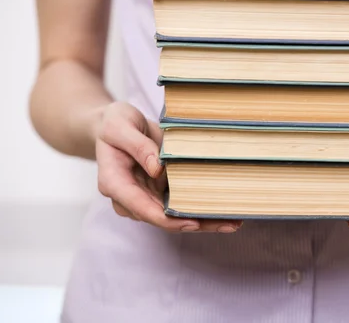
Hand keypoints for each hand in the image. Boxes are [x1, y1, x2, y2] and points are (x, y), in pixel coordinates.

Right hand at [95, 102, 241, 232]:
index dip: (168, 220)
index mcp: (114, 183)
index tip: (192, 223)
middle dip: (195, 224)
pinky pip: (178, 205)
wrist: (113, 126)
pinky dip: (199, 209)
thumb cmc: (114, 124)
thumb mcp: (119, 126)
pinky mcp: (157, 193)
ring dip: (203, 221)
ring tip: (234, 222)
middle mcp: (129, 198)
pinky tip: (223, 211)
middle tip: (229, 224)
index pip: (142, 208)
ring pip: (174, 217)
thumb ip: (137, 146)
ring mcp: (144, 197)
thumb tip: (157, 169)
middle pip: (163, 219)